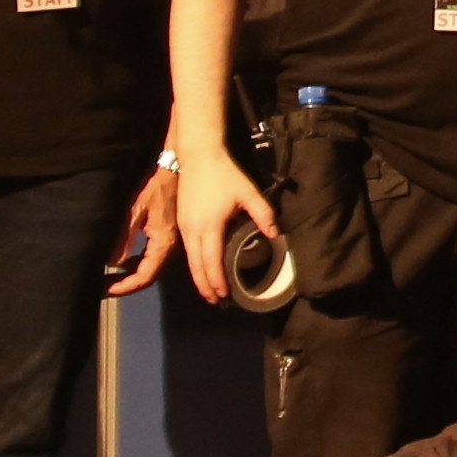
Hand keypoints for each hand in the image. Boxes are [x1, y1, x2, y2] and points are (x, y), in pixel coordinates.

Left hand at [106, 168, 182, 296]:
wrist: (175, 168)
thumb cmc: (155, 186)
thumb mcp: (136, 209)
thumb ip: (124, 236)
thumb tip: (113, 262)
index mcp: (163, 244)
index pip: (145, 276)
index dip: (125, 286)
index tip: (106, 290)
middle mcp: (169, 248)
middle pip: (148, 277)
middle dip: (125, 285)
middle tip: (103, 288)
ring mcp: (169, 242)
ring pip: (150, 268)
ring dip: (130, 276)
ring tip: (110, 279)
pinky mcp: (165, 235)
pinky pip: (151, 258)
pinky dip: (136, 265)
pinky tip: (123, 264)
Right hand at [180, 146, 277, 305]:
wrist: (198, 154)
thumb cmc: (224, 174)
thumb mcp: (248, 192)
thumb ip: (263, 213)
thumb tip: (275, 235)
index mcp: (209, 227)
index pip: (211, 262)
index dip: (217, 282)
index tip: (225, 296)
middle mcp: (192, 231)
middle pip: (196, 267)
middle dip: (205, 286)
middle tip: (216, 301)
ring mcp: (184, 226)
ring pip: (189, 259)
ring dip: (198, 277)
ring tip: (209, 290)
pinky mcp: (181, 220)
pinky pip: (187, 249)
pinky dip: (194, 263)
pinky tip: (202, 266)